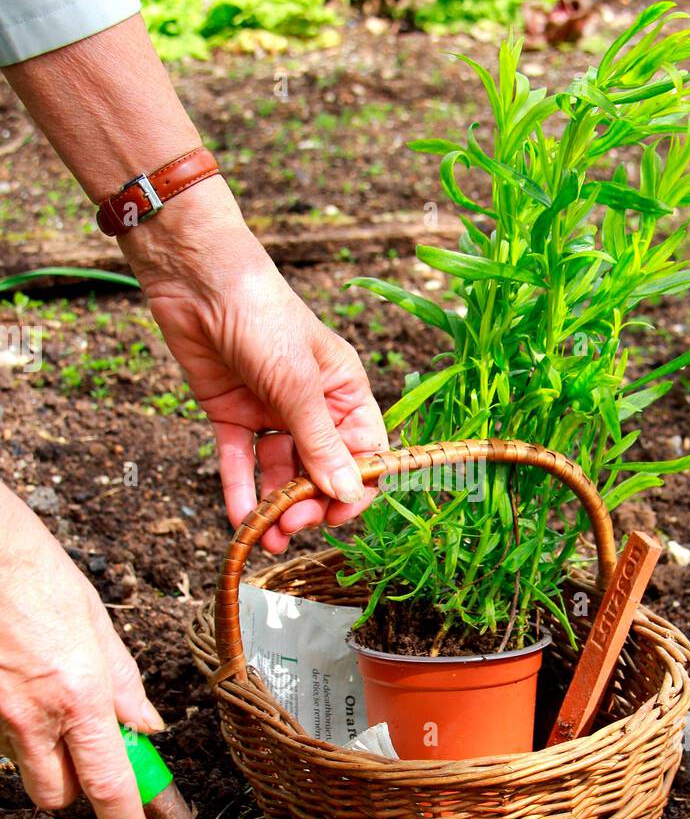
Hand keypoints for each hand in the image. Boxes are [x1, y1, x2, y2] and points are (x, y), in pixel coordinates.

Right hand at [0, 486, 160, 818]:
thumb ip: (123, 683)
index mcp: (79, 696)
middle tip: (91, 758)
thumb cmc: (37, 576)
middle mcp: (33, 717)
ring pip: (23, 770)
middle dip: (79, 791)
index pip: (109, 785)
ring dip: (42, 758)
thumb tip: (147, 725)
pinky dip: (12, 728)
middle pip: (59, 797)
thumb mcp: (96, 624)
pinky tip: (18, 688)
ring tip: (49, 706)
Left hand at [123, 181, 387, 551]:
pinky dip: (240, 490)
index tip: (336, 516)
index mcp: (344, 390)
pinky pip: (240, 460)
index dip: (354, 487)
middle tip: (292, 526)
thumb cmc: (262, 315)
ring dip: (275, 507)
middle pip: (320, 469)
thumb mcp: (297, 383)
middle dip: (309, 503)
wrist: (197, 280)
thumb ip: (320, 441)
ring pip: (280, 472)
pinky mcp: (231, 414)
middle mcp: (311, 405)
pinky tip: (240, 521)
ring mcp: (270, 411)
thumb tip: (347, 492)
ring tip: (267, 538)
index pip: (363, 452)